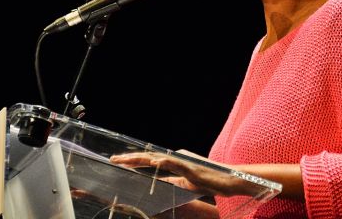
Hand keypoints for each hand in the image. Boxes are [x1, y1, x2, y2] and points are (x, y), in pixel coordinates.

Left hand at [109, 151, 257, 196]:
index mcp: (173, 163)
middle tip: (113, 159)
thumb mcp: (184, 184)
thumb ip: (172, 180)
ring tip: (125, 160)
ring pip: (157, 158)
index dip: (132, 161)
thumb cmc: (208, 181)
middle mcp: (176, 159)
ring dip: (140, 159)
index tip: (118, 162)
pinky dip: (163, 162)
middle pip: (149, 157)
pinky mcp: (191, 168)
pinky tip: (153, 163)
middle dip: (130, 159)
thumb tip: (159, 180)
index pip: (149, 161)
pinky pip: (175, 164)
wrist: (228, 181)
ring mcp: (183, 162)